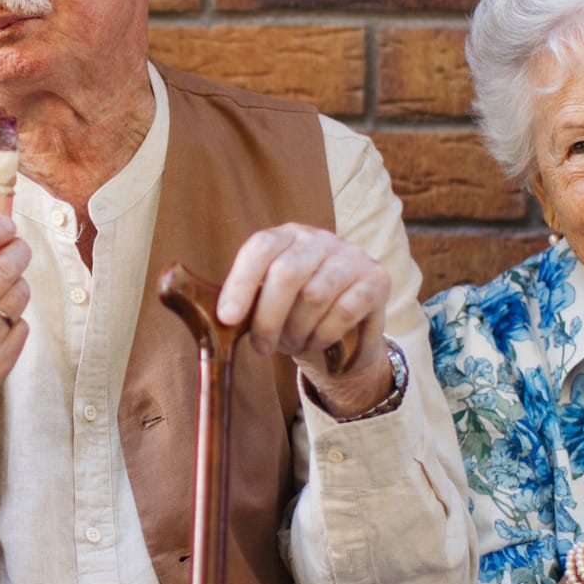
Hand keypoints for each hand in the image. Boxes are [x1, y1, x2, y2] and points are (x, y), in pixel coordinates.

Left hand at [217, 223, 387, 415]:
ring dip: (298, 332)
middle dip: (269, 318)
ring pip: (315, 296)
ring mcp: (351, 255)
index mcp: (286, 236)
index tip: (228, 319)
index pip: (260, 248)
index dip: (241, 283)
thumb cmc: (294, 315)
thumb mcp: (264, 304)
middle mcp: (319, 239)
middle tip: (261, 347)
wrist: (345, 332)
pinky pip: (344, 311)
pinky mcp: (377, 278)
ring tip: (293, 344)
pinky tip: (317, 343)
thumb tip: (207, 312)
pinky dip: (324, 335)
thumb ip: (240, 304)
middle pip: (287, 273)